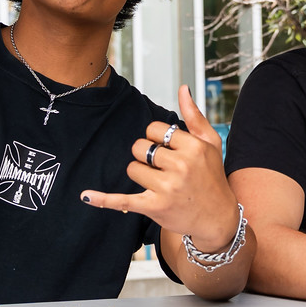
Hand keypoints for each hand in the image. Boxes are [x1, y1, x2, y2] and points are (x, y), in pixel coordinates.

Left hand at [80, 87, 241, 251]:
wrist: (219, 218)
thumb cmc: (213, 177)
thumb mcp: (211, 143)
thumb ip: (194, 115)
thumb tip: (183, 88)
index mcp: (193, 147)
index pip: (154, 129)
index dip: (157, 138)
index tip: (169, 148)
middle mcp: (180, 166)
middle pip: (140, 147)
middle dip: (146, 155)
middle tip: (162, 166)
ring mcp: (167, 188)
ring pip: (132, 168)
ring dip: (140, 173)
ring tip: (159, 182)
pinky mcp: (155, 207)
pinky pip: (123, 200)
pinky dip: (103, 199)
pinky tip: (86, 195)